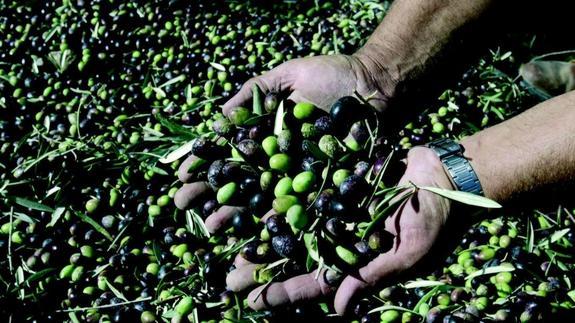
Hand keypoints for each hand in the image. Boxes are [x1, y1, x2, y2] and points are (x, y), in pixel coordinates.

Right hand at [174, 53, 397, 231]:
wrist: (376, 88)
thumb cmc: (332, 76)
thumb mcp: (287, 76)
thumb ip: (253, 94)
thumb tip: (217, 119)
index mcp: (267, 135)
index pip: (229, 154)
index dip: (204, 164)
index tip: (181, 176)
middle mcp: (278, 160)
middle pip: (240, 180)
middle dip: (210, 194)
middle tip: (182, 206)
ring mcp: (300, 177)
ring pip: (262, 200)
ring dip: (235, 215)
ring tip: (210, 227)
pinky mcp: (324, 190)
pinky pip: (299, 208)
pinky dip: (277, 222)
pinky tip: (254, 234)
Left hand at [226, 147, 453, 314]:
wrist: (446, 175)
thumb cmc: (435, 220)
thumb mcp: (408, 254)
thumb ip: (372, 278)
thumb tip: (338, 309)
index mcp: (356, 264)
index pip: (314, 283)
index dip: (284, 293)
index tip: (253, 302)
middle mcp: (341, 240)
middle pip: (294, 257)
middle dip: (263, 268)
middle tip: (228, 277)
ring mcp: (337, 212)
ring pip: (293, 226)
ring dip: (263, 235)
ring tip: (231, 240)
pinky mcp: (337, 185)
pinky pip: (304, 192)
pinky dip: (280, 197)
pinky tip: (254, 199)